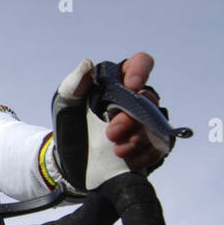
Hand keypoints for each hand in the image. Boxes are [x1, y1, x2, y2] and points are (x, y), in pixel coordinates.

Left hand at [72, 53, 163, 172]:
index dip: (141, 70)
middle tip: (111, 133)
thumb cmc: (69, 126)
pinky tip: (130, 160)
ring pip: (155, 125)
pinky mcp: (147, 147)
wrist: (68, 161)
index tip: (131, 86)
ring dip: (139, 139)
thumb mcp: (64, 104)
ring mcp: (143, 123)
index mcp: (117, 82)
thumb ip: (73, 84)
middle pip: (148, 100)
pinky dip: (146, 155)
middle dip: (131, 117)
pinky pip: (159, 148)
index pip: (140, 63)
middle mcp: (134, 100)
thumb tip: (88, 64)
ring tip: (117, 151)